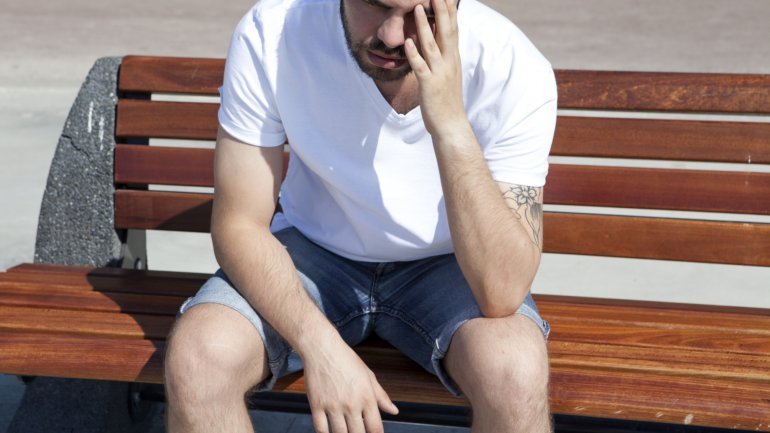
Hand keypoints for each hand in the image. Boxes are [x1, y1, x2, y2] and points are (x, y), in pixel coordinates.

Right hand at [302, 340, 397, 432]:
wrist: (323, 348)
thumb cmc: (347, 360)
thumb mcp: (368, 376)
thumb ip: (381, 396)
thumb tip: (394, 411)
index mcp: (367, 397)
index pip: (375, 428)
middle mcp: (351, 404)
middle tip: (357, 432)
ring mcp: (333, 405)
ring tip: (345, 432)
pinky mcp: (316, 405)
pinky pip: (320, 429)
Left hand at [404, 0, 468, 137]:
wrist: (451, 125)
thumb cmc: (446, 100)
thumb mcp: (447, 74)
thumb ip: (442, 57)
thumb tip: (436, 41)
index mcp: (453, 59)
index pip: (453, 29)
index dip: (449, 11)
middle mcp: (449, 63)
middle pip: (446, 31)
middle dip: (441, 10)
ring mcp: (440, 74)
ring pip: (431, 46)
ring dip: (425, 26)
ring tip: (418, 8)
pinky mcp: (429, 85)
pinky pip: (420, 67)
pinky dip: (414, 53)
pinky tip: (408, 42)